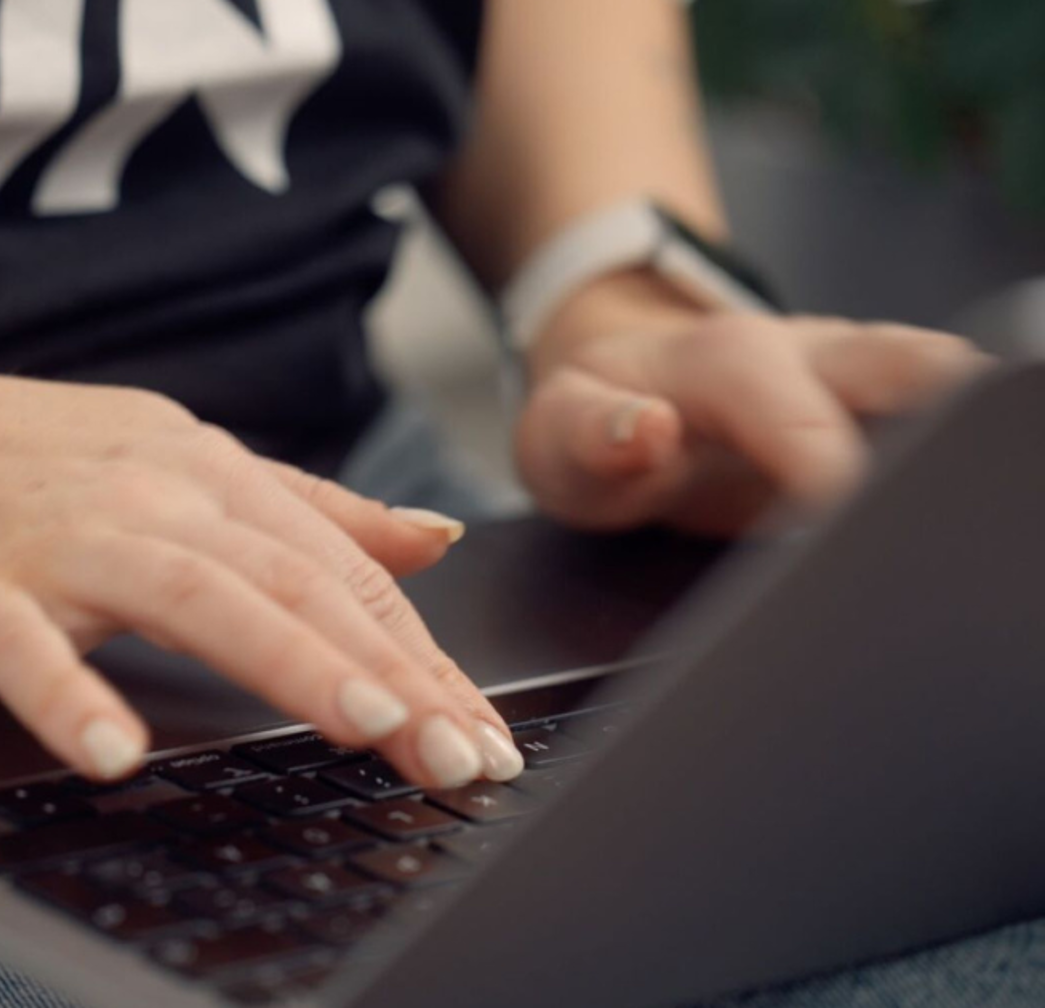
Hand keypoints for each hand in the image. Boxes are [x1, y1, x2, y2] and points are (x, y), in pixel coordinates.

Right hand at [0, 371, 524, 786]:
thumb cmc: (16, 463)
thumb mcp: (176, 462)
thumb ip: (307, 508)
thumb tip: (433, 536)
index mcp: (203, 470)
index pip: (337, 567)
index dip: (420, 652)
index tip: (479, 728)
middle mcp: (148, 495)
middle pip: (290, 581)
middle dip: (391, 671)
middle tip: (461, 751)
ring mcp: (59, 540)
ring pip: (192, 596)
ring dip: (286, 660)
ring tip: (364, 727)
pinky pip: (27, 647)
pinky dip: (71, 695)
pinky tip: (113, 751)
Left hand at [517, 271, 993, 533]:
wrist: (620, 393)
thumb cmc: (593, 421)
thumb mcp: (554, 438)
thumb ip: (588, 436)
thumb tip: (645, 429)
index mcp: (726, 360)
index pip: (793, 411)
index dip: (822, 465)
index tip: (839, 518)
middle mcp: (809, 354)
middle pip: (906, 366)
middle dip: (946, 417)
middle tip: (963, 485)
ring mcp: (855, 377)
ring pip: (939, 383)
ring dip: (966, 427)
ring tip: (993, 478)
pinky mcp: (882, 409)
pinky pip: (936, 420)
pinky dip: (956, 450)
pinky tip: (971, 501)